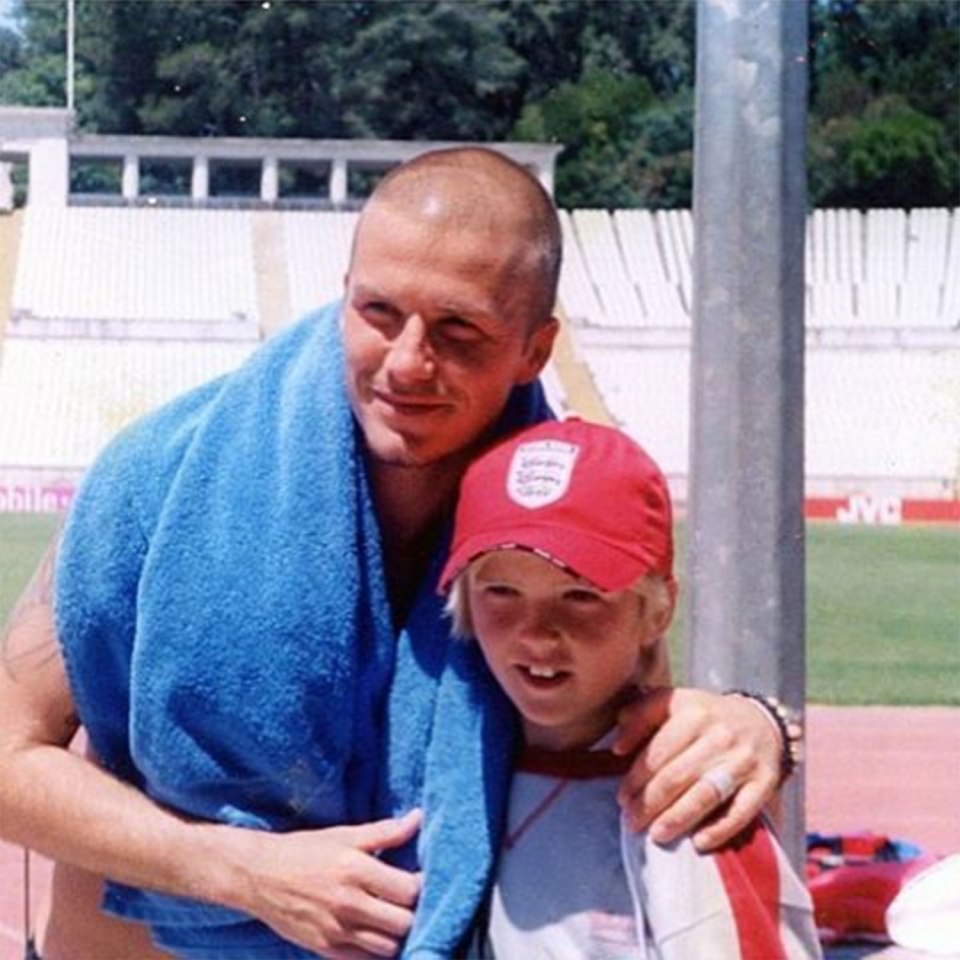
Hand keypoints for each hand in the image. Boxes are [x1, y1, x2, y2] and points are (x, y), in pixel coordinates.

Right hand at [229, 808, 422, 958]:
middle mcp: (348, 903)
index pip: (409, 890)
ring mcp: (335, 931)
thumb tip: (418, 818)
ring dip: (396, 934)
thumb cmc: (306, 850)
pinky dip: (374, 950)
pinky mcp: (324, 950)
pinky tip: (373, 933)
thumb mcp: (345, 834)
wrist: (259, 875)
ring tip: (392, 917)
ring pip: (388, 947)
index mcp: (356, 869)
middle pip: (403, 922)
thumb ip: (386, 831)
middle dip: (411, 912)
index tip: (418, 879)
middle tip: (406, 901)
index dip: (420, 885)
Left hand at [612, 688, 780, 851]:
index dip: (636, 777)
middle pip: (678, 775)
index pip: (658, 751)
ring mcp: (743, 760)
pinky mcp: (765, 782)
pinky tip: (699, 843)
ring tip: (657, 834)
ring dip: (678, 818)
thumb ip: (640, 715)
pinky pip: (742, 811)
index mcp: (693, 712)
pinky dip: (720, 829)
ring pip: (705, 794)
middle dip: (650, 802)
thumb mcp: (672, 703)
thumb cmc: (705, 717)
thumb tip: (617, 748)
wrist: (761, 720)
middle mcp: (719, 735)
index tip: (622, 798)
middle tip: (632, 822)